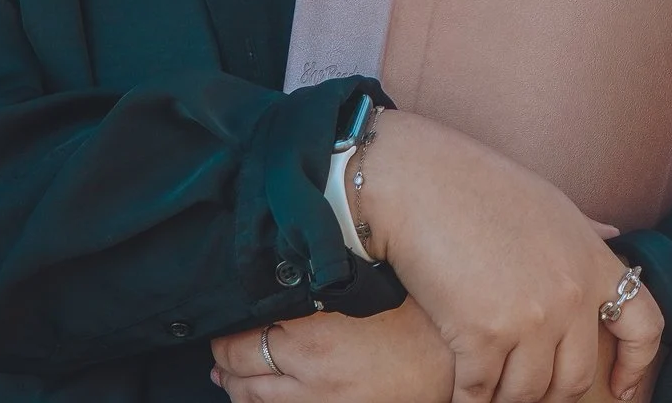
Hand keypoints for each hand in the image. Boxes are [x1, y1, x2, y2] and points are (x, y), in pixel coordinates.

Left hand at [211, 303, 451, 401]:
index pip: (242, 337)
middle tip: (218, 353)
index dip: (225, 334)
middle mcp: (308, 372)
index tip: (224, 322)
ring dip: (234, 388)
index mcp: (312, 331)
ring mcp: (319, 402)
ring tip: (226, 378)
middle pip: (240, 371)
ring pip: (253, 400)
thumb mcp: (364, 292)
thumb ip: (319, 290)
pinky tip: (257, 399)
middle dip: (223, 362)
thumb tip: (283, 281)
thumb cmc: (415, 319)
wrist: (452, 364)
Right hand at [360, 110, 661, 402]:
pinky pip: (479, 393)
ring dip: (504, 398)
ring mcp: (531, 317)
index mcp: (593, 261)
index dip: (637, 366)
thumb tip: (612, 231)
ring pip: (526, 393)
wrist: (419, 181)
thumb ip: (583, 232)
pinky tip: (459, 392)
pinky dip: (466, 398)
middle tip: (525, 389)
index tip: (621, 389)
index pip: (645, 325)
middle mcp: (571, 294)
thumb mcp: (549, 204)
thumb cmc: (478, 186)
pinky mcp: (484, 334)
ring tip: (487, 388)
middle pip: (576, 378)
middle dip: (549, 393)